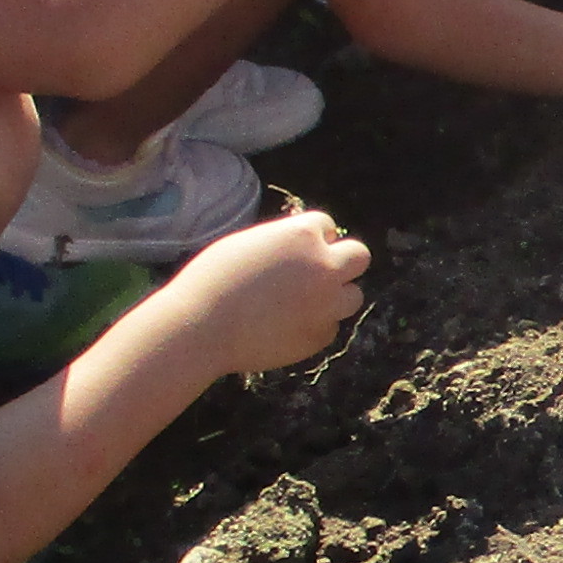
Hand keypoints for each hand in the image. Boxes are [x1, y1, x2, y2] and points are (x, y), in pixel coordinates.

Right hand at [157, 202, 374, 373]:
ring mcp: (327, 304)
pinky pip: (329, 327)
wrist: (202, 326)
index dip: (312, 238)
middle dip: (342, 262)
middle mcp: (324, 266)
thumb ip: (284, 244)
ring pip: (353, 297)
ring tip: (301, 304)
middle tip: (320, 274)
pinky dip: (314, 326)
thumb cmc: (214, 279)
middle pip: (360, 257)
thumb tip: (303, 249)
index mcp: (303, 235)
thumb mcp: (250, 244)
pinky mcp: (320, 336)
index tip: (295, 252)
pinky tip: (283, 328)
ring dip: (334, 297)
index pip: (327, 226)